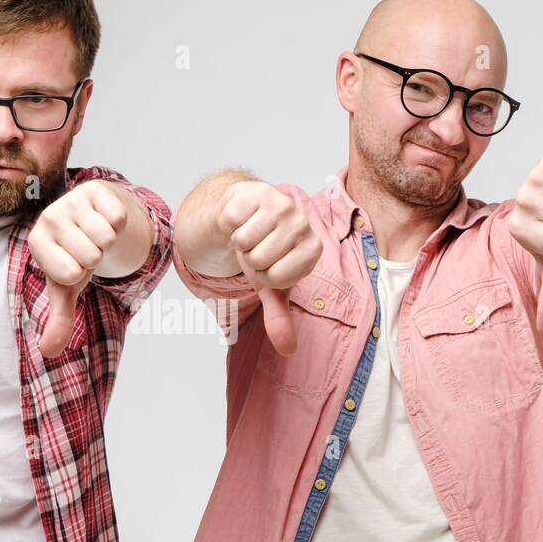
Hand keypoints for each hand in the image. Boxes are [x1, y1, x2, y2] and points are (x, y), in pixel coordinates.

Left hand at [29, 181, 129, 356]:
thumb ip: (59, 319)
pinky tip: (105, 219)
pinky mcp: (95, 189)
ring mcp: (71, 200)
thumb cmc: (74, 255)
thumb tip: (49, 353)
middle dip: (96, 257)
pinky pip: (118, 218)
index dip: (80, 273)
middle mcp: (49, 218)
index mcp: (37, 243)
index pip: (70, 273)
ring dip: (108, 241)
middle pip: (91, 255)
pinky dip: (119, 223)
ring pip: (106, 237)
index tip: (73, 264)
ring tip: (95, 234)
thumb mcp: (66, 287)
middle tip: (86, 248)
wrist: (89, 217)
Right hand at [217, 181, 322, 355]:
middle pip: (259, 261)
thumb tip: (288, 350)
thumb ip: (280, 317)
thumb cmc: (264, 250)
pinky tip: (241, 219)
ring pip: (244, 241)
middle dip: (249, 259)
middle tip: (257, 248)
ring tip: (250, 234)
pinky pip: (233, 221)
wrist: (248, 214)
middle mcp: (303, 224)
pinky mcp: (259, 191)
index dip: (263, 277)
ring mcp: (283, 205)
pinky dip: (230, 224)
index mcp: (312, 250)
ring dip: (239, 242)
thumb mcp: (271, 286)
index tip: (268, 267)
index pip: (276, 278)